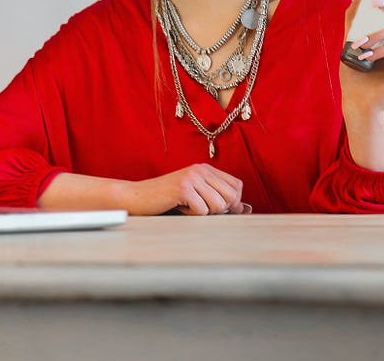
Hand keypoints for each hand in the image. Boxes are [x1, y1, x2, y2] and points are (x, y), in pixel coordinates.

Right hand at [132, 164, 248, 215]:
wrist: (137, 197)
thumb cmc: (167, 201)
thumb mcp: (196, 196)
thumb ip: (219, 200)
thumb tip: (246, 209)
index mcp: (206, 169)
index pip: (237, 186)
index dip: (232, 202)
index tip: (213, 207)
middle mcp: (201, 169)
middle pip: (231, 197)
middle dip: (219, 210)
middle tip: (198, 207)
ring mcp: (191, 177)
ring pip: (219, 205)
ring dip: (204, 213)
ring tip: (187, 206)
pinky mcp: (182, 188)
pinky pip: (202, 211)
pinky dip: (191, 215)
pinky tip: (178, 207)